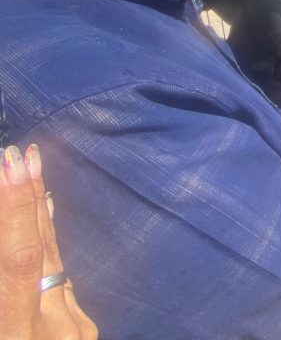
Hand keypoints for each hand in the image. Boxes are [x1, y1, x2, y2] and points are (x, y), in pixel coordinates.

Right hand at [0, 144, 97, 339]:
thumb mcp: (1, 327)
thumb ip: (10, 277)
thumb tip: (14, 250)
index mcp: (15, 332)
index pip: (18, 261)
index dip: (13, 211)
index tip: (7, 164)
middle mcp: (52, 330)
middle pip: (40, 254)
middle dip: (26, 200)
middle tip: (20, 151)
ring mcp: (73, 332)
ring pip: (53, 264)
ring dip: (37, 218)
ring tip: (29, 170)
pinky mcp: (81, 334)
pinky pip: (62, 281)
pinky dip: (49, 248)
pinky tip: (46, 218)